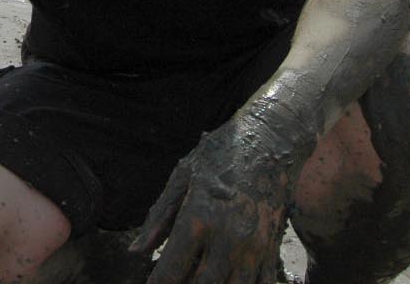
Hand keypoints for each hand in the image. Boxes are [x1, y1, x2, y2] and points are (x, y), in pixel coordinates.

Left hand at [131, 119, 291, 283]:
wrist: (270, 140)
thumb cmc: (220, 155)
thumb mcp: (183, 177)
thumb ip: (159, 217)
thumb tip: (136, 250)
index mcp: (198, 220)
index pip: (171, 271)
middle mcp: (227, 239)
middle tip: (174, 282)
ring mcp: (254, 248)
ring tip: (197, 280)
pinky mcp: (272, 249)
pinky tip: (227, 280)